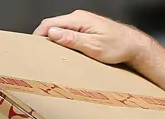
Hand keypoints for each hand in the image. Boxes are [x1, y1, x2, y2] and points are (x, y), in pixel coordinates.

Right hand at [34, 10, 153, 68]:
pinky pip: (67, 33)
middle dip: (43, 39)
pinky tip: (61, 52)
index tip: (32, 48)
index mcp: (78, 20)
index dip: (38, 36)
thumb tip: (53, 33)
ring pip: (59, 30)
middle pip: (52, 26)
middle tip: (37, 55)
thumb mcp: (93, 46)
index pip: (50, 24)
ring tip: (48, 55)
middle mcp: (78, 18)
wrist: (132, 45)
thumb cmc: (117, 46)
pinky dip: (61, 42)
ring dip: (52, 41)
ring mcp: (81, 23)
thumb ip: (72, 39)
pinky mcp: (84, 29)